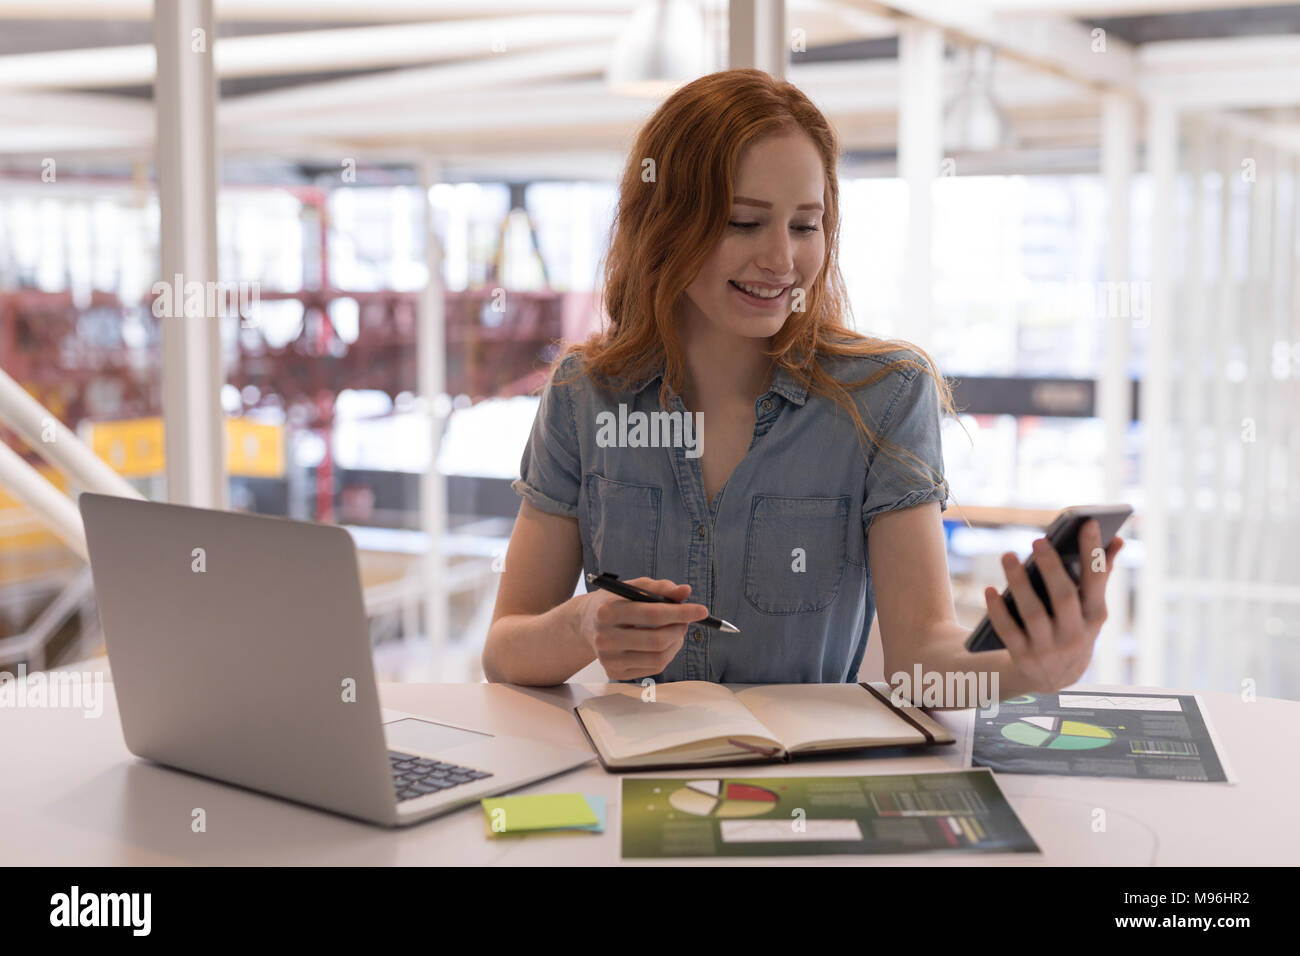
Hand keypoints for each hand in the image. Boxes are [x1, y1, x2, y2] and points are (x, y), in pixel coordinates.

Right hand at [578, 577, 708, 680]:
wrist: (587, 624)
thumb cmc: (616, 602)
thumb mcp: (633, 587)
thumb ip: (660, 588)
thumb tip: (686, 592)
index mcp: (608, 611)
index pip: (652, 614)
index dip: (681, 612)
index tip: (702, 610)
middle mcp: (605, 638)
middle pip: (657, 640)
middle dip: (679, 629)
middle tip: (686, 621)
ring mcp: (608, 659)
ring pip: (657, 658)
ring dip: (676, 644)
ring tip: (677, 632)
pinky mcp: (614, 672)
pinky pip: (652, 669)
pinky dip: (667, 655)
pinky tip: (665, 644)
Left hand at [982, 519, 1123, 692]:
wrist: (1055, 677)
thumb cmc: (1073, 626)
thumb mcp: (1090, 607)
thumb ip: (1101, 573)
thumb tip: (1117, 539)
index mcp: (1095, 616)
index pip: (1096, 580)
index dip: (1093, 552)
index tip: (1087, 523)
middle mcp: (1075, 634)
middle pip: (1064, 597)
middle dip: (1052, 567)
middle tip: (1038, 540)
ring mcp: (1049, 648)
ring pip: (1032, 613)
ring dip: (1019, 583)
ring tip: (1008, 556)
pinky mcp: (1023, 657)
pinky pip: (1008, 631)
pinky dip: (998, 610)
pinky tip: (990, 589)